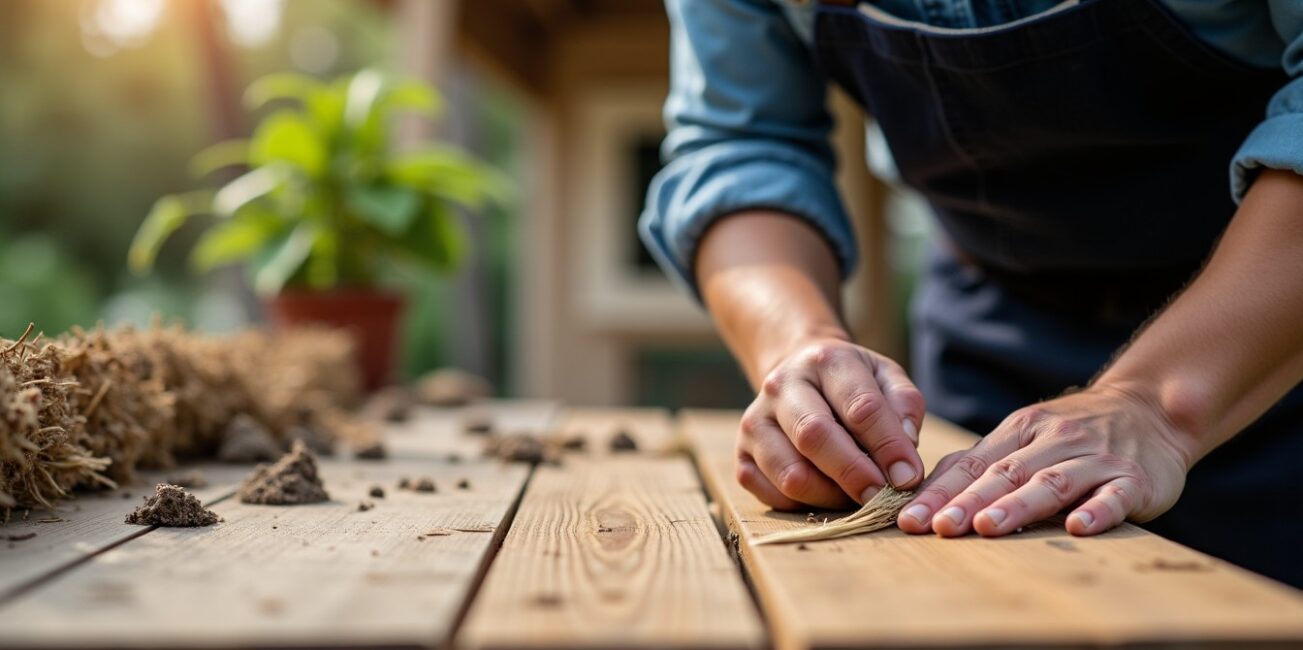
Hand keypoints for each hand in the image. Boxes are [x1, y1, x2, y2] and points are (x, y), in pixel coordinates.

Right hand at [736, 337, 926, 509]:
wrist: (797, 374)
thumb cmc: (851, 383)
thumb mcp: (885, 377)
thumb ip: (904, 407)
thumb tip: (904, 455)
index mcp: (825, 360)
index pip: (860, 407)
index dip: (888, 446)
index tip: (908, 477)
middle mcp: (781, 386)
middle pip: (814, 437)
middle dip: (854, 474)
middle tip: (882, 498)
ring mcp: (755, 421)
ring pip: (791, 474)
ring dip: (830, 497)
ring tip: (854, 497)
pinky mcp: (741, 455)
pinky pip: (771, 494)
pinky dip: (803, 505)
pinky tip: (825, 494)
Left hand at [897, 384, 1196, 536]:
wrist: (1150, 409)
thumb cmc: (1073, 433)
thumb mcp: (1025, 436)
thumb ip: (983, 462)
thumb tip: (926, 492)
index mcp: (1019, 432)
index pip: (971, 464)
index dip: (939, 492)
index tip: (909, 519)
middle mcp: (1052, 442)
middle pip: (1004, 474)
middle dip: (967, 502)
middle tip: (938, 527)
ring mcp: (1093, 459)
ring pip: (1050, 483)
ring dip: (1017, 506)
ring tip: (987, 528)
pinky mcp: (1132, 479)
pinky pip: (1113, 495)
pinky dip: (1096, 511)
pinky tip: (1078, 527)